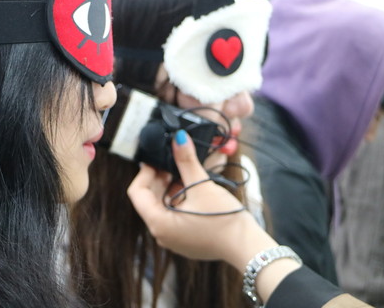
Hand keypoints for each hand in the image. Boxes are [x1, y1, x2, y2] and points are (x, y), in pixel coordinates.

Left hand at [127, 130, 271, 266]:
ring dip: (169, 188)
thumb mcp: (201, 186)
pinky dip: (177, 201)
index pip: (137, 192)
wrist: (246, 246)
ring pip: (161, 207)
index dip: (144, 172)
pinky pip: (172, 217)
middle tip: (171, 161)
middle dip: (158, 179)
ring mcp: (172, 239)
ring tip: (183, 173)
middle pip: (148, 200)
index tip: (157, 160)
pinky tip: (191, 189)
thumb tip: (178, 138)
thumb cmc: (224, 219)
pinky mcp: (185, 240)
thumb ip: (186, 161)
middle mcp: (161, 234)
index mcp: (158, 223)